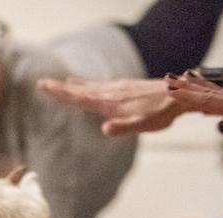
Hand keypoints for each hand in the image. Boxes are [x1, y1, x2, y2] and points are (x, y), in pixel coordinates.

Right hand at [38, 77, 180, 135]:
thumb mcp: (142, 125)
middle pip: (79, 89)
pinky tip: (89, 84)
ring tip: (62, 82)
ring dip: (73, 85)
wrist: (179, 95)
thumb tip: (105, 129)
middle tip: (42, 82)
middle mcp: (110, 93)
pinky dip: (88, 84)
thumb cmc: (160, 113)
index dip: (61, 93)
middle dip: (60, 87)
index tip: (45, 86)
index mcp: (109, 103)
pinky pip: (99, 85)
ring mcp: (117, 88)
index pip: (79, 98)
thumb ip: (122, 127)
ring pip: (89, 86)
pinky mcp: (124, 87)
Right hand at [166, 71, 222, 138]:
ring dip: (198, 84)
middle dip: (187, 85)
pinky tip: (204, 97)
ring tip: (186, 75)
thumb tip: (221, 125)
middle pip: (207, 91)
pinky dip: (211, 93)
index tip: (169, 91)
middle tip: (168, 77)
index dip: (187, 95)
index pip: (207, 99)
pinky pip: (222, 98)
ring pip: (214, 91)